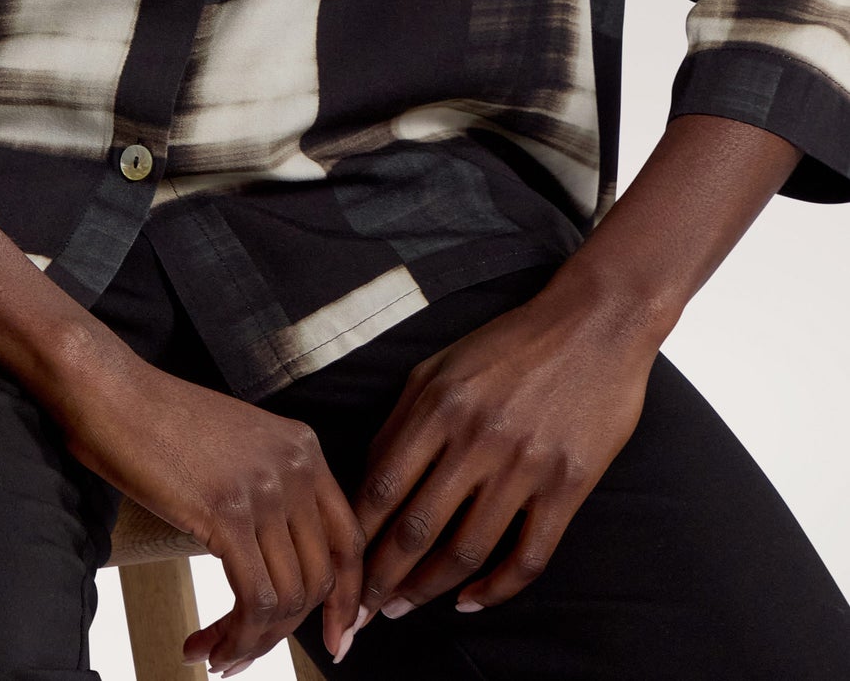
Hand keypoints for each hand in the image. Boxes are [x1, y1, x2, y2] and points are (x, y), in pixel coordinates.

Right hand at [48, 336, 365, 671]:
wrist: (109, 391)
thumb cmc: (157, 422)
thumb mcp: (236, 448)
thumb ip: (268, 491)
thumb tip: (275, 563)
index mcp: (303, 448)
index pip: (348, 541)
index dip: (348, 600)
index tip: (336, 640)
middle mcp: (296, 466)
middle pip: (318, 579)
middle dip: (283, 631)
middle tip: (240, 653)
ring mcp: (264, 488)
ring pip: (287, 598)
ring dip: (251, 642)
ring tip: (214, 654)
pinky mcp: (227, 512)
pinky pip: (253, 600)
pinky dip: (235, 637)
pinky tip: (205, 644)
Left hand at [348, 274, 659, 630]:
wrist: (595, 323)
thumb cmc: (511, 343)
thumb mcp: (442, 365)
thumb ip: (404, 419)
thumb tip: (369, 479)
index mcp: (438, 404)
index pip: (382, 486)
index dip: (357, 537)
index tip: (340, 567)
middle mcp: (476, 437)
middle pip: (417, 528)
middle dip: (383, 579)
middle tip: (364, 612)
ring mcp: (524, 465)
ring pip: (467, 549)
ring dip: (430, 589)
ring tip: (407, 607)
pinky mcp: (568, 486)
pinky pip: (529, 555)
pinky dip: (498, 587)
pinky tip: (473, 598)